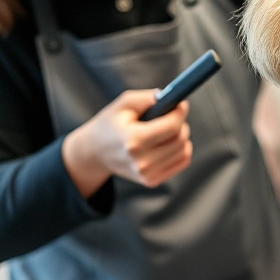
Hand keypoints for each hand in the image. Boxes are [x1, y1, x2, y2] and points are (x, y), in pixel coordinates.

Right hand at [62, 90, 191, 195]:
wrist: (95, 153)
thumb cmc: (111, 124)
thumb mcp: (123, 104)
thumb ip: (146, 98)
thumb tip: (170, 98)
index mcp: (133, 140)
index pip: (172, 127)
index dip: (180, 112)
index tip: (180, 104)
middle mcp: (141, 161)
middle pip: (180, 139)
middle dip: (180, 123)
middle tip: (171, 115)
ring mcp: (147, 174)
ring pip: (184, 150)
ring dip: (181, 136)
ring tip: (166, 129)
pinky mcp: (151, 181)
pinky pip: (182, 162)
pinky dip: (181, 149)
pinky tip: (168, 142)